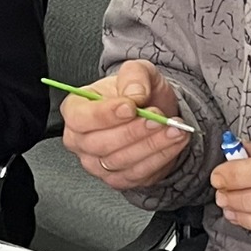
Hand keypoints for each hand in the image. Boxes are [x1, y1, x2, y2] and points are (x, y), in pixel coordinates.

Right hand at [60, 59, 192, 190]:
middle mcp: (80, 141)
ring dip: (152, 145)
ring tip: (174, 129)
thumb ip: (134, 76)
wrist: (154, 112)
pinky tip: (174, 141)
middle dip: (134, 132)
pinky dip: (160, 157)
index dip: (105, 115)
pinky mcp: (118, 179)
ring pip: (121, 161)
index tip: (130, 107)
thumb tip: (135, 95)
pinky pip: (138, 173)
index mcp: (76, 109)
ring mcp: (97, 164)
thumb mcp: (137, 71)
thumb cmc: (136, 93)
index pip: (80, 118)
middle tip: (158, 119)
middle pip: (100, 144)